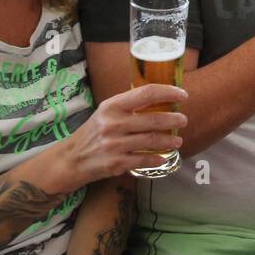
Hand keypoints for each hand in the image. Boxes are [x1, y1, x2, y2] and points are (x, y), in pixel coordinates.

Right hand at [52, 84, 187, 190]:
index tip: (182, 95)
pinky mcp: (116, 163)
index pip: (146, 93)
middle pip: (153, 119)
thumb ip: (128, 106)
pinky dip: (157, 158)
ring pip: (152, 140)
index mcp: (111, 106)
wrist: (71, 159)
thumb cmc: (94, 132)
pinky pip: (144, 160)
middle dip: (174, 120)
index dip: (168, 92)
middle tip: (183, 120)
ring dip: (170, 141)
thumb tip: (161, 98)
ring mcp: (114, 144)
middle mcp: (112, 124)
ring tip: (177, 140)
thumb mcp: (106, 112)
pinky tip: (164, 156)